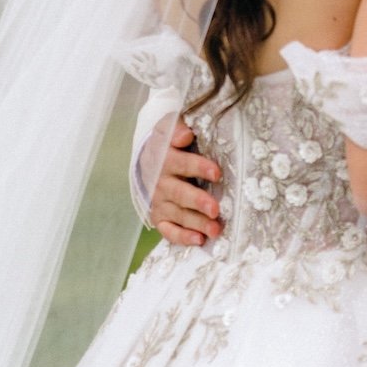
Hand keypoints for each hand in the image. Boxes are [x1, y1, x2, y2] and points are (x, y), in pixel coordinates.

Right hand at [143, 119, 223, 246]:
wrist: (149, 158)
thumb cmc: (169, 141)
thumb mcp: (169, 126)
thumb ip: (176, 127)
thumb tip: (185, 135)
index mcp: (165, 158)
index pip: (181, 163)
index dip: (198, 167)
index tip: (217, 173)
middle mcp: (160, 183)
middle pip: (179, 194)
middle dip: (198, 202)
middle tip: (216, 209)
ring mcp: (160, 202)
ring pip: (178, 214)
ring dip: (197, 223)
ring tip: (216, 229)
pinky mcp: (160, 217)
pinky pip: (169, 230)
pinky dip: (182, 237)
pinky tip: (199, 240)